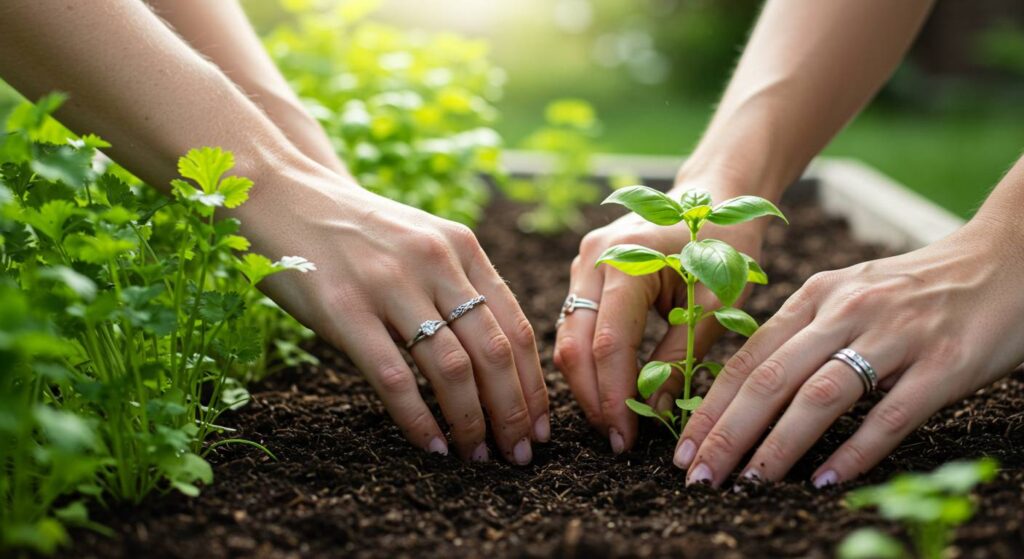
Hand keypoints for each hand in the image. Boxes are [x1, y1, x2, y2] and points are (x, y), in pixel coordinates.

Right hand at [235, 165, 549, 463]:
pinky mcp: (343, 308)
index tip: (542, 428)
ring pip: (452, 368)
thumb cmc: (360, 234)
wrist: (285, 197)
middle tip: (519, 455)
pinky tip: (433, 445)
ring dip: (472, 422)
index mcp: (462, 248)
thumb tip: (504, 364)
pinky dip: (418, 418)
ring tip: (479, 456)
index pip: (517, 327)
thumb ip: (462, 287)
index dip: (534, 385)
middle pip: (494, 352)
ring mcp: (388, 284)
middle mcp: (434, 262)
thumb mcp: (424, 242)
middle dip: (514, 412)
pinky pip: (393, 376)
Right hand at [554, 184, 763, 453]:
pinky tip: (611, 389)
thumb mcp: (714, 304)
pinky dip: (590, 361)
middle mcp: (593, 259)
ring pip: (569, 337)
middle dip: (594, 397)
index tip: (627, 438)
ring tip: (614, 422)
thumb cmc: (725, 243)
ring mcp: (583, 264)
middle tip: (617, 440)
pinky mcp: (585, 275)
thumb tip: (653, 411)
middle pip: (575, 344)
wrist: (714, 195)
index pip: (609, 342)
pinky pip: (577, 325)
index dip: (614, 395)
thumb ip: (680, 358)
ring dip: (588, 383)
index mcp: (628, 259)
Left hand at [673, 216, 1023, 485]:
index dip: (711, 408)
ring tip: (748, 483)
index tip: (683, 449)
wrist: (1005, 258)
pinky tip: (823, 479)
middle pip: (771, 379)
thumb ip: (804, 333)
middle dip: (727, 433)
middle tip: (699, 477)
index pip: (748, 358)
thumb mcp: (849, 295)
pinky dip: (854, 450)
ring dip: (777, 446)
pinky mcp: (944, 363)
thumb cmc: (917, 289)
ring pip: (820, 396)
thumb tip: (748, 391)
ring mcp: (896, 335)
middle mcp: (847, 310)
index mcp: (817, 295)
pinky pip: (891, 414)